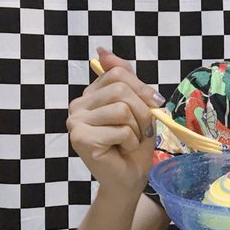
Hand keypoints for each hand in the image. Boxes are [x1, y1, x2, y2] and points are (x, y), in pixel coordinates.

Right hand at [66, 48, 164, 190]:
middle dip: (142, 111)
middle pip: (120, 89)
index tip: (153, 104)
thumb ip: (124, 78)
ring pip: (122, 109)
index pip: (118, 73)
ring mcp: (76, 122)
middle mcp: (78, 105)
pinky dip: (131, 142)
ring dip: (137, 128)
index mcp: (90, 95)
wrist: (128, 178)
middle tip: (141, 130)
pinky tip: (121, 150)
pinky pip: (121, 129)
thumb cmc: (133, 146)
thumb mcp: (136, 106)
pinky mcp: (81, 138)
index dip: (142, 88)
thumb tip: (102, 51)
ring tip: (130, 141)